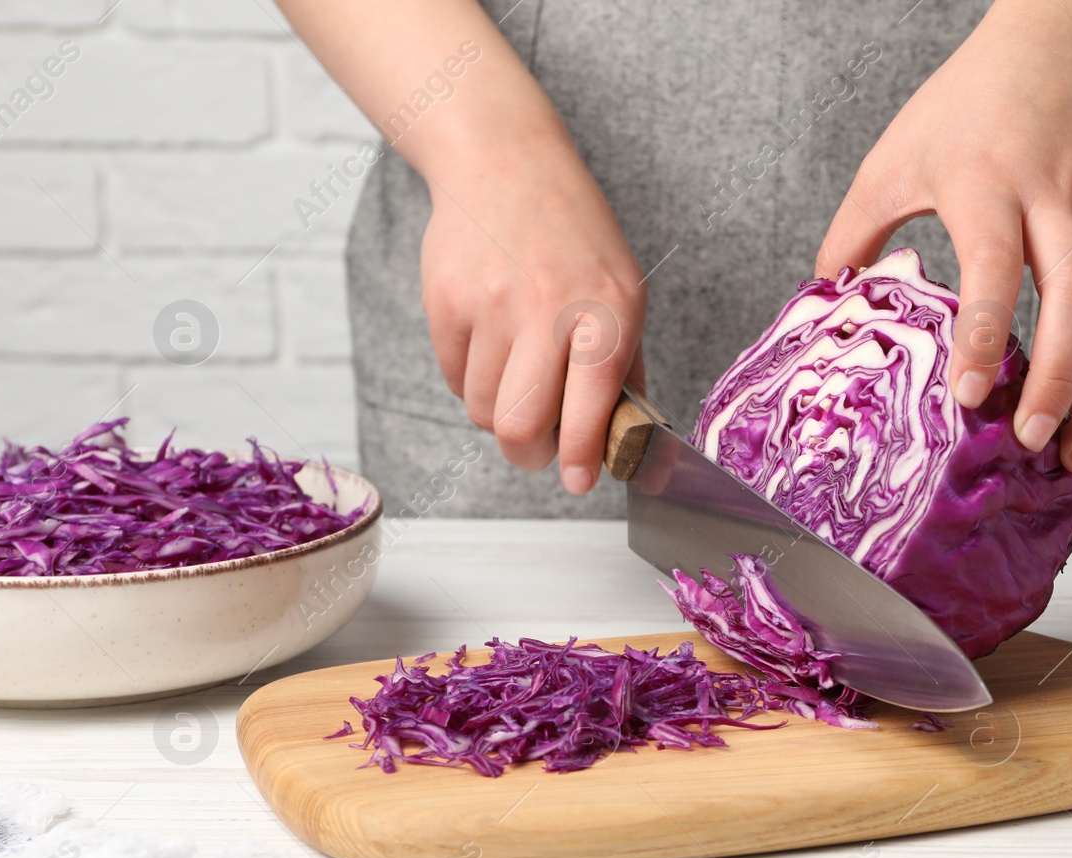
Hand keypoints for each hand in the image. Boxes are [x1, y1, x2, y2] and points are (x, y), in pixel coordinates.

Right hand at [420, 132, 644, 493]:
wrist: (505, 162)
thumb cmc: (574, 237)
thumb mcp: (623, 290)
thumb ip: (624, 367)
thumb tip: (627, 442)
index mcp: (609, 310)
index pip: (593, 408)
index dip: (584, 458)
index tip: (580, 481)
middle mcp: (550, 308)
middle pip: (520, 427)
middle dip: (528, 455)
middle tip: (537, 449)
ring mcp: (491, 304)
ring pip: (482, 410)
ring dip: (497, 412)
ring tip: (515, 375)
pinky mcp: (445, 301)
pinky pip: (452, 378)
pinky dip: (470, 379)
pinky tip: (488, 341)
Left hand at [816, 0, 1071, 472]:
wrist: (1062, 48)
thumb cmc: (967, 108)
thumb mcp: (893, 159)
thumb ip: (855, 235)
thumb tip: (828, 310)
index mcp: (986, 180)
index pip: (993, 265)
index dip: (983, 334)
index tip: (967, 395)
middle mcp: (1057, 198)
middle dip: (1061, 379)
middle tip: (1031, 440)